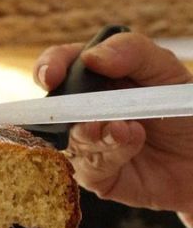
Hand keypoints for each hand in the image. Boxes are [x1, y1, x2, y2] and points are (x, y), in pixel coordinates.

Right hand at [33, 31, 192, 221]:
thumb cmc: (183, 111)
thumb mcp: (166, 71)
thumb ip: (132, 52)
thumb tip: (90, 57)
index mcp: (94, 77)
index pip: (58, 66)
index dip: (48, 67)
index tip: (51, 76)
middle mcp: (84, 110)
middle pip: (53, 106)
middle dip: (65, 110)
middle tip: (87, 115)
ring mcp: (87, 143)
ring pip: (72, 138)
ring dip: (97, 133)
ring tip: (127, 129)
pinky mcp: (96, 175)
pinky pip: (89, 166)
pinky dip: (111, 153)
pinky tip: (133, 142)